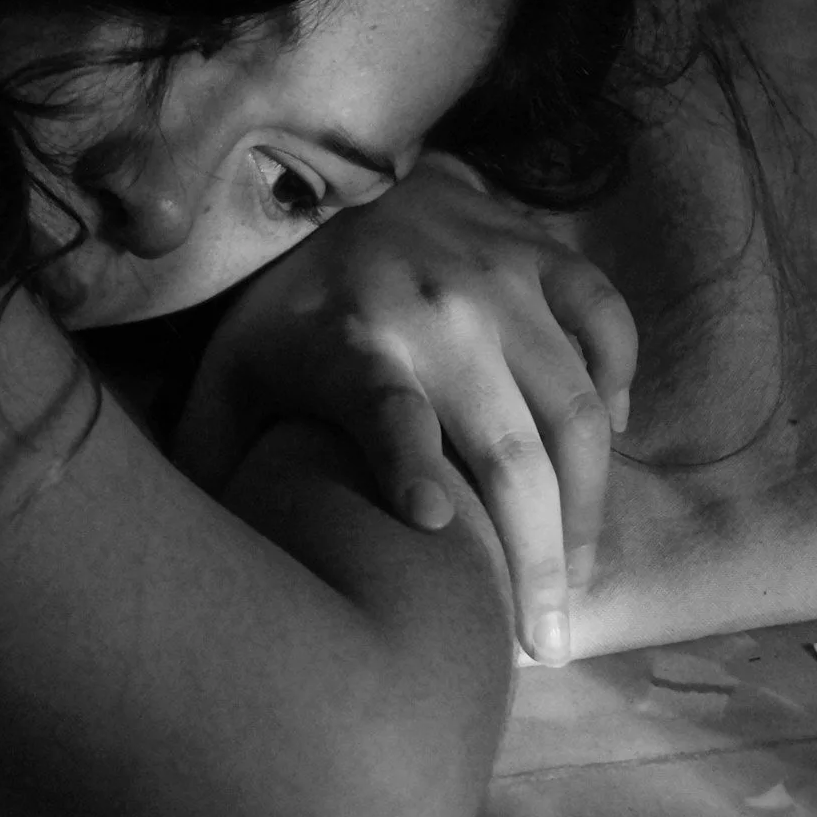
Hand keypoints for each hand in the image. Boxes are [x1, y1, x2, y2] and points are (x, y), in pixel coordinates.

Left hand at [171, 155, 634, 665]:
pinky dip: (619, 385)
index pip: (380, 406)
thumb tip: (197, 568)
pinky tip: (609, 441)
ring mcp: (499, 280)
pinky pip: (607, 324)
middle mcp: (433, 313)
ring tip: (577, 579)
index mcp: (345, 344)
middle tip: (545, 639)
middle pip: (507, 447)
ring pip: (575, 409)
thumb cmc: (276, 311)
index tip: (429, 522)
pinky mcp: (540, 252)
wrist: (320, 177)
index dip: (404, 460)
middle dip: (537, 555)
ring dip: (587, 507)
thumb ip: (219, 464)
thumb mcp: (229, 382)